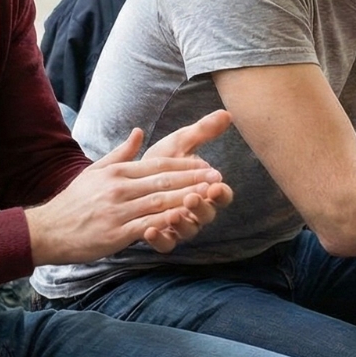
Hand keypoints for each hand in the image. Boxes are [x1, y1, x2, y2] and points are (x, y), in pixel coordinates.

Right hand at [27, 111, 235, 264]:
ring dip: (187, 199)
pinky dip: (167, 223)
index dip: (185, 165)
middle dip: (193, 179)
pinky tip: (185, 221)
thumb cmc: (74, 201)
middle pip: (163, 181)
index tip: (207, 165)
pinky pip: (146, 226)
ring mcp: (117, 211)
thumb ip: (121, 153)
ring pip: (159, 202)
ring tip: (209, 197)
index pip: (158, 164)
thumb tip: (139, 131)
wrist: (48, 230)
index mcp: (117, 172)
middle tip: (218, 178)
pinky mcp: (115, 233)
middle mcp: (119, 188)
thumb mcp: (95, 171)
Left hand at [139, 112, 238, 251]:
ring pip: (188, 232)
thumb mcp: (180, 143)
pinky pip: (165, 243)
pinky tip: (148, 230)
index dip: (221, 193)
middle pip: (207, 215)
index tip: (215, 184)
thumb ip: (203, 131)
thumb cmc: (159, 162)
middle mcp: (196, 211)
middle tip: (192, 197)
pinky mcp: (161, 236)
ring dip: (182, 224)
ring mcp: (179, 226)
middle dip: (201, 208)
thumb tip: (226, 113)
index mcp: (205, 190)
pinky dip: (159, 239)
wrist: (129, 180)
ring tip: (172, 214)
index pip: (222, 196)